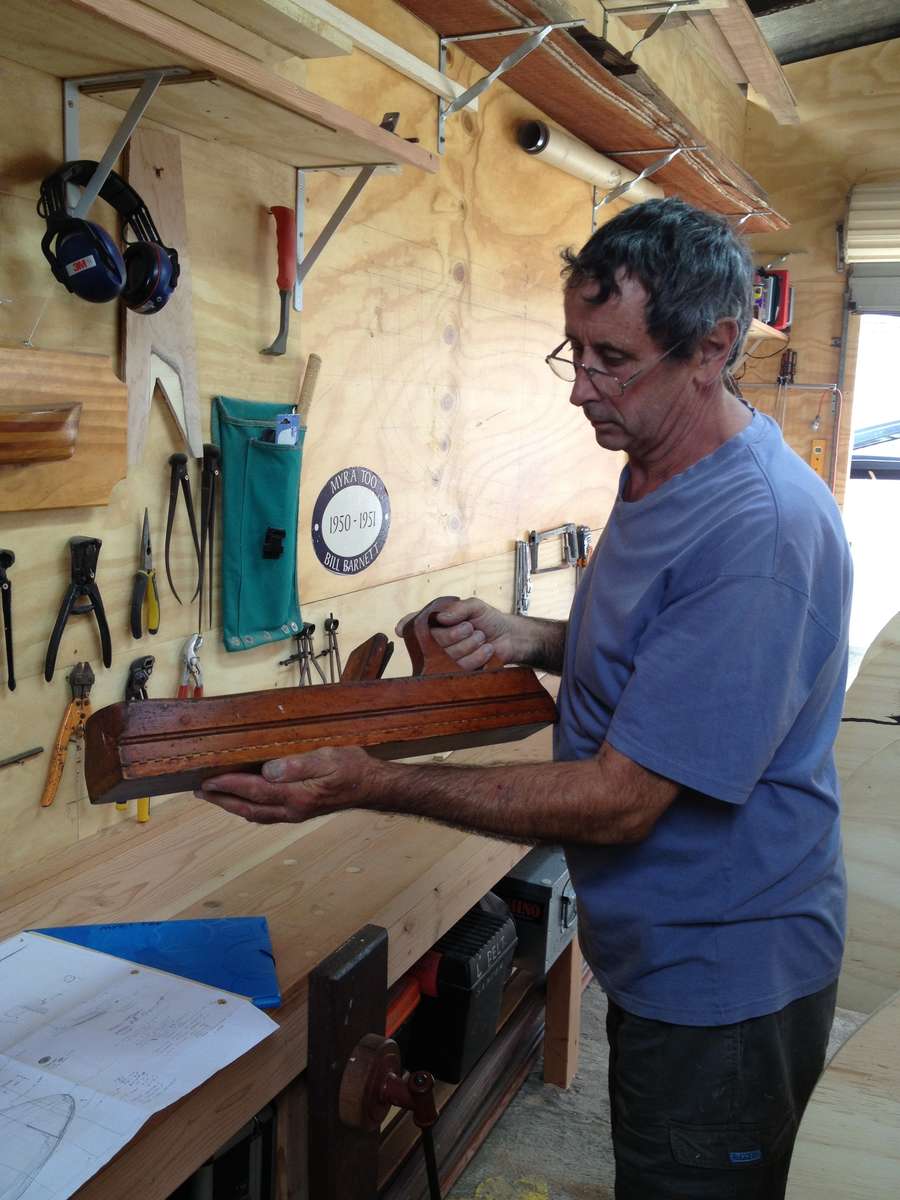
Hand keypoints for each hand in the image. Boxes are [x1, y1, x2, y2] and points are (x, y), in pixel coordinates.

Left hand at [196, 746, 377, 823]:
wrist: (372, 786)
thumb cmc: (353, 769)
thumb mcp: (328, 758)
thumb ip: (297, 765)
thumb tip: (268, 770)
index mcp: (296, 795)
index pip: (254, 791)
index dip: (229, 786)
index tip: (208, 780)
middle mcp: (292, 809)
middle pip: (249, 809)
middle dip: (222, 800)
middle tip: (201, 791)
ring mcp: (295, 813)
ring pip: (256, 814)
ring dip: (232, 806)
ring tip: (215, 796)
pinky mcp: (299, 811)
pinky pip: (266, 814)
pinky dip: (249, 808)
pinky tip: (244, 802)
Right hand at [396, 597, 518, 670]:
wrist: (510, 637)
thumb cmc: (489, 619)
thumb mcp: (475, 606)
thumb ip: (458, 608)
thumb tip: (441, 618)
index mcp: (436, 624)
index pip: (415, 626)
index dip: (406, 627)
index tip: (401, 630)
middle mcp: (437, 642)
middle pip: (434, 642)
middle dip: (455, 634)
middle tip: (471, 628)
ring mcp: (447, 659)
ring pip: (448, 655)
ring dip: (469, 644)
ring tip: (481, 637)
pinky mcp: (460, 672)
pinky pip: (462, 667)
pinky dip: (477, 656)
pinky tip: (486, 649)